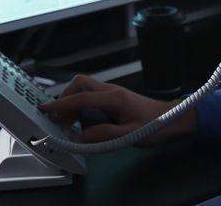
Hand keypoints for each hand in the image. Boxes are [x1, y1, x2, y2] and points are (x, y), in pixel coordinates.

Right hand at [39, 75, 195, 144]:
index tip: (45, 109)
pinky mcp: (116, 97)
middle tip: (60, 118)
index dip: (61, 104)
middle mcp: (112, 90)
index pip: (81, 97)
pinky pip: (93, 95)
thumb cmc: (155, 126)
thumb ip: (105, 135)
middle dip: (65, 97)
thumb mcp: (130, 135)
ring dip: (73, 100)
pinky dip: (82, 103)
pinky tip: (82, 118)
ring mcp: (114, 92)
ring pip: (86, 87)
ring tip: (69, 120)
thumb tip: (82, 136)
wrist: (174, 118)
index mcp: (114, 98)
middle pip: (81, 83)